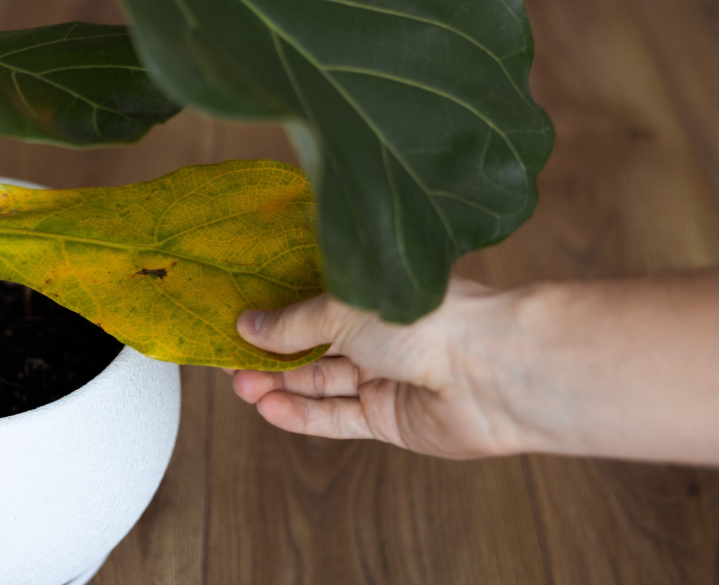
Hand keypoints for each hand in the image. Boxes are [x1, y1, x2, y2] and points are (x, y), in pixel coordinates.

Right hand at [229, 278, 527, 458]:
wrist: (489, 371)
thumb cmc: (427, 321)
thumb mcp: (343, 310)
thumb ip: (293, 323)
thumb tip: (248, 325)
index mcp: (376, 298)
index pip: (315, 307)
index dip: (276, 316)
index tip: (238, 323)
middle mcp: (382, 338)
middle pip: (314, 349)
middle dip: (271, 355)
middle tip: (229, 361)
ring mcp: (386, 379)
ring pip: (320, 385)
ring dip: (279, 385)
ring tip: (240, 384)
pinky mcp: (390, 420)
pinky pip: (336, 418)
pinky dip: (302, 414)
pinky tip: (268, 407)